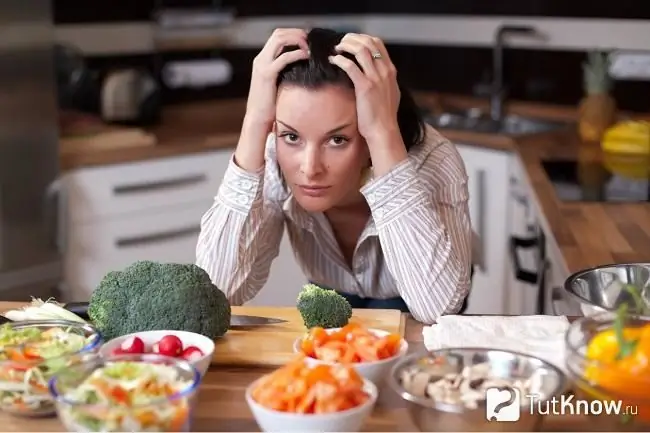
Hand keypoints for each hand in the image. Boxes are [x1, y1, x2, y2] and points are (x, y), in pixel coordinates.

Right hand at [236, 28, 308, 171]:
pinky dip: (296, 54)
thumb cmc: (270, 105)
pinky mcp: (267, 74)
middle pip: (278, 33)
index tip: (309, 40)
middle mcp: (260, 59)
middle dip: (296, 33)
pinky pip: (284, 57)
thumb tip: (304, 69)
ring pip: (279, 40)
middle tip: (311, 40)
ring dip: (297, 39)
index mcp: (263, 60)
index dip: (294, 34)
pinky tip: (307, 57)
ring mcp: (262, 65)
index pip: (278, 36)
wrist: (258, 118)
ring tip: (310, 47)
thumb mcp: (278, 84)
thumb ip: (286, 73)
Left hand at [329, 33, 400, 141]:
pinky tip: (333, 61)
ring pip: (360, 50)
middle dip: (352, 39)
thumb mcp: (389, 93)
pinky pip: (350, 66)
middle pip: (368, 42)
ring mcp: (376, 78)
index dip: (362, 38)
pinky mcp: (365, 87)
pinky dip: (339, 60)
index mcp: (390, 71)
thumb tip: (374, 72)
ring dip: (346, 46)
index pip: (378, 43)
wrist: (384, 130)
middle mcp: (385, 71)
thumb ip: (383, 80)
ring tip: (336, 49)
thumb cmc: (383, 115)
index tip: (351, 41)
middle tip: (340, 43)